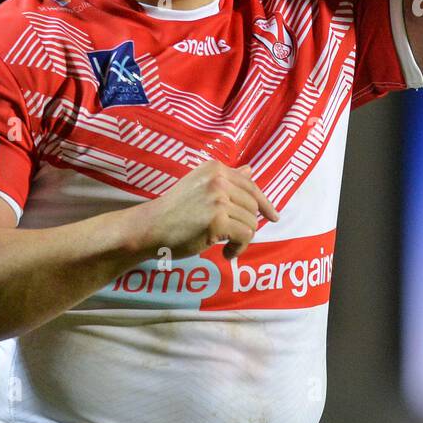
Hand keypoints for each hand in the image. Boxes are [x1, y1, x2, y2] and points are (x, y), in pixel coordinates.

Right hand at [133, 158, 279, 260]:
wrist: (149, 227)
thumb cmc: (173, 210)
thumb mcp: (199, 188)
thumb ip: (226, 180)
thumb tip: (250, 170)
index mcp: (215, 169)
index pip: (250, 185)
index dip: (264, 203)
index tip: (273, 216)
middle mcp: (219, 180)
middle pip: (253, 206)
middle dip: (248, 225)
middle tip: (233, 238)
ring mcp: (218, 199)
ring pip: (251, 222)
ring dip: (242, 240)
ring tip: (226, 247)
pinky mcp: (217, 220)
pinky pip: (245, 236)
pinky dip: (239, 249)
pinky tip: (227, 253)